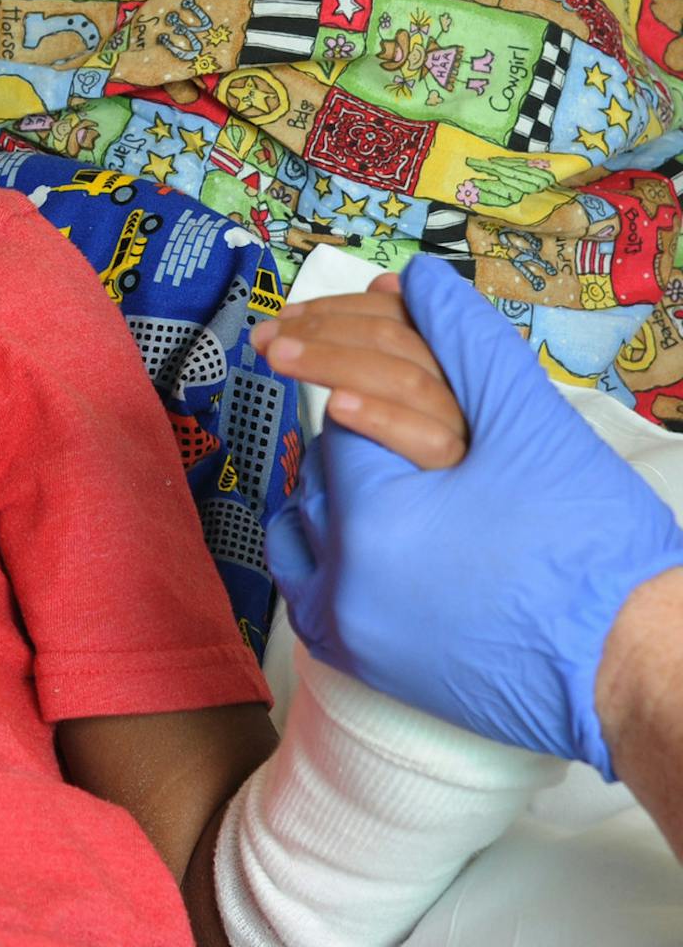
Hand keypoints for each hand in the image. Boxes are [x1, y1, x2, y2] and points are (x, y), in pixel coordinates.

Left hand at [252, 273, 467, 468]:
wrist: (446, 552)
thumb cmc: (413, 466)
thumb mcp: (397, 401)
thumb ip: (391, 343)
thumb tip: (385, 282)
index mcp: (457, 365)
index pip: (405, 316)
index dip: (343, 309)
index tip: (288, 315)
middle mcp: (473, 392)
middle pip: (401, 342)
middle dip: (325, 331)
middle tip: (267, 338)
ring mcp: (475, 435)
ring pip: (408, 382)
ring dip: (335, 362)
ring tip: (279, 357)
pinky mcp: (465, 480)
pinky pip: (428, 442)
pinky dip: (380, 418)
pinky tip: (336, 407)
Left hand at [263, 254, 682, 775]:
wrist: (632, 667)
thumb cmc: (589, 546)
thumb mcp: (531, 427)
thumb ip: (466, 346)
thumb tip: (416, 280)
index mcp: (372, 516)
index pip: (341, 417)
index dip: (365, 373)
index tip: (367, 349)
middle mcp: (341, 577)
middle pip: (324, 473)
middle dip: (349, 429)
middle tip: (359, 391)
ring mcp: (345, 626)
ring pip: (313, 529)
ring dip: (335, 487)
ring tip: (369, 455)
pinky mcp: (361, 662)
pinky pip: (313, 588)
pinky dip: (327, 549)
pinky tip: (362, 524)